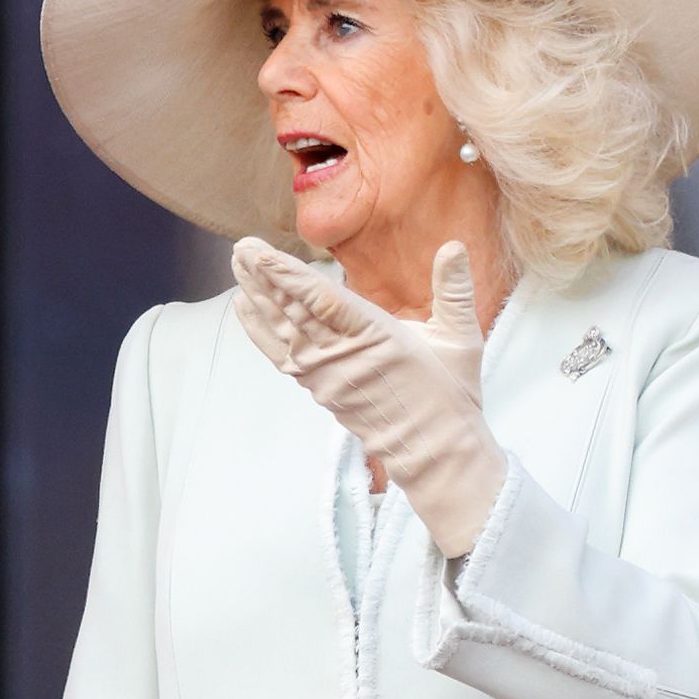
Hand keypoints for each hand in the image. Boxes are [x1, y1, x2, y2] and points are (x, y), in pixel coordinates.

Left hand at [230, 237, 503, 556]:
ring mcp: (326, 374)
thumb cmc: (450, 395)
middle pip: (295, 311)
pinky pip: (280, 355)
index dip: (290, 277)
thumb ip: (453, 290)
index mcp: (380, 338)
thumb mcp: (460, 339)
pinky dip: (258, 329)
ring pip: (283, 329)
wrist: (434, 452)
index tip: (264, 254)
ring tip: (238, 263)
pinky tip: (242, 303)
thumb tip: (455, 246)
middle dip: (264, 277)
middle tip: (242, 246)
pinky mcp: (318, 388)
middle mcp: (345, 356)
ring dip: (258, 295)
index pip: (324, 302)